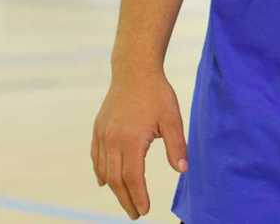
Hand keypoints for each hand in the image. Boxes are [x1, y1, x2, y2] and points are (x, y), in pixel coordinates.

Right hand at [91, 68, 188, 218]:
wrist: (134, 70)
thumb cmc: (156, 94)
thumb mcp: (172, 119)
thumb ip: (176, 146)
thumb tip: (183, 170)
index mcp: (131, 140)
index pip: (133, 177)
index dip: (138, 196)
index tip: (144, 210)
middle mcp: (113, 140)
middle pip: (116, 179)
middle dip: (126, 199)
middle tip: (135, 214)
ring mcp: (103, 135)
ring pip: (104, 170)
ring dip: (114, 189)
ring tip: (125, 201)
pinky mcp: (98, 129)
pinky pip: (96, 157)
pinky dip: (100, 172)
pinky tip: (105, 181)